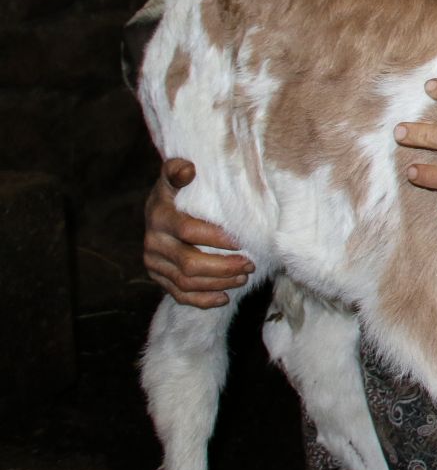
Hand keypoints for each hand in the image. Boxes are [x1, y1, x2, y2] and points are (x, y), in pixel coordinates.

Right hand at [143, 158, 253, 307]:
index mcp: (159, 217)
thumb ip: (177, 170)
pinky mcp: (158, 278)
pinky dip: (203, 300)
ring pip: (186, 282)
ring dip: (218, 283)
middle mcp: (153, 243)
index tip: (243, 240)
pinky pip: (179, 295)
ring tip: (243, 277)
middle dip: (223, 267)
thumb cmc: (176, 192)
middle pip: (189, 263)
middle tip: (250, 264)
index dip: (217, 238)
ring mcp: (154, 264)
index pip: (189, 231)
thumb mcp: (173, 177)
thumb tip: (188, 169)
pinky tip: (224, 297)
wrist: (157, 211)